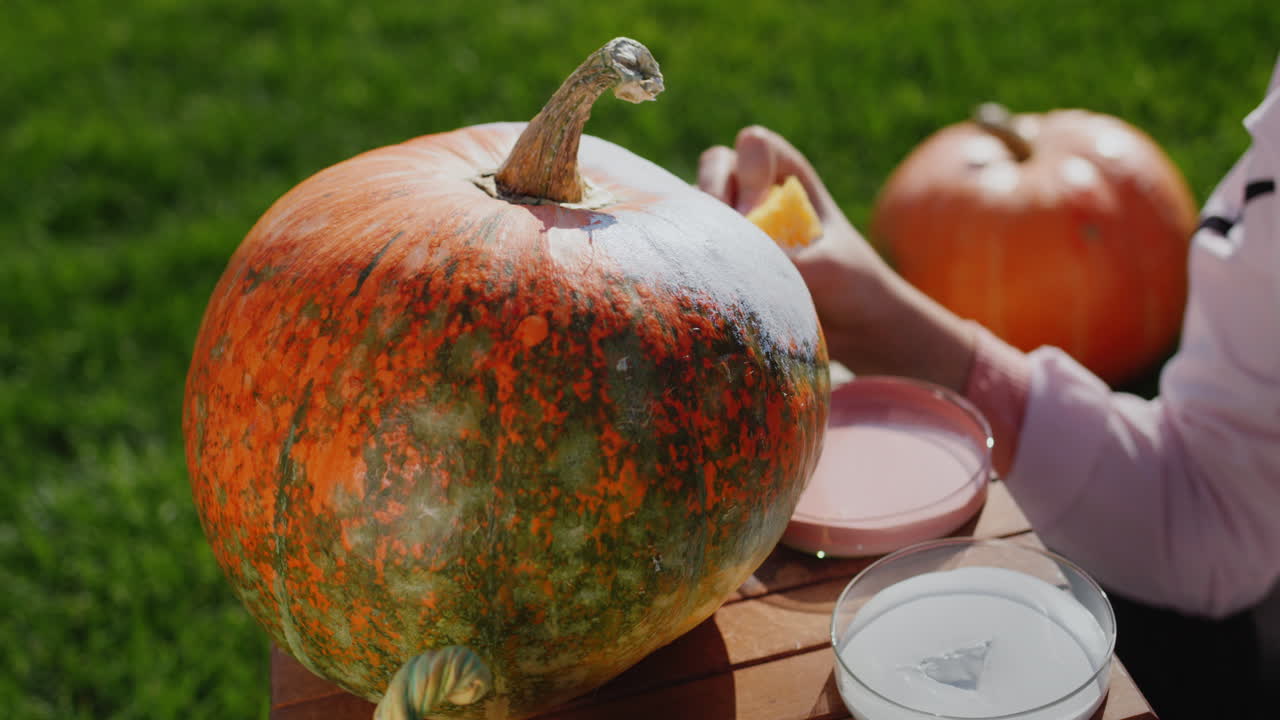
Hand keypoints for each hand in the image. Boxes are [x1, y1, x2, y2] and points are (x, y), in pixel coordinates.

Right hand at [697, 126, 976, 390]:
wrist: (854, 330)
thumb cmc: (852, 285)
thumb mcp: (825, 267)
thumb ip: (785, 257)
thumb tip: (735, 255)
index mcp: (791, 176)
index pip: (754, 145)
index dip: (750, 172)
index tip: (757, 213)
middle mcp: (758, 191)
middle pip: (716, 164)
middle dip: (714, 193)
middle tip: (725, 236)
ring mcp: (734, 222)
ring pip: (695, 202)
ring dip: (699, 226)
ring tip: (712, 261)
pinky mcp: (719, 254)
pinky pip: (690, 241)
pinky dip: (692, 255)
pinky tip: (705, 279)